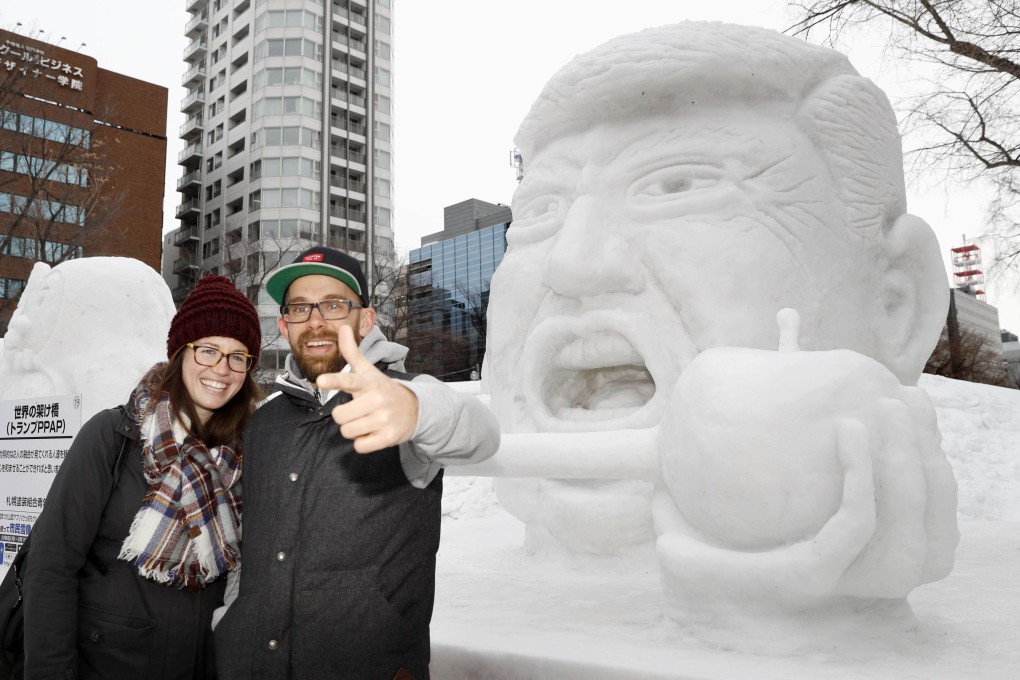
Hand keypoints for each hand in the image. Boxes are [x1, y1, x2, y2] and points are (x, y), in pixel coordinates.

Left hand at [316, 325, 418, 453]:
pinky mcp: (389, 437)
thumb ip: (352, 352)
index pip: (349, 380)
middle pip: (339, 416)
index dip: (334, 381)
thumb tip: (343, 327)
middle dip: (344, 417)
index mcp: (369, 383)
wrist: (415, 408)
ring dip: (353, 430)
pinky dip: (363, 442)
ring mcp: (384, 419)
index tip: (322, 380)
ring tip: (366, 421)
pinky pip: (360, 446)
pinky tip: (373, 433)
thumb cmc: (383, 390)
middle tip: (358, 411)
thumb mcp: (368, 371)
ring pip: (348, 432)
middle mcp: (377, 399)